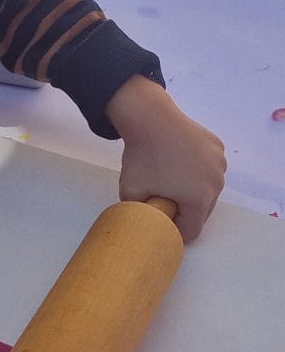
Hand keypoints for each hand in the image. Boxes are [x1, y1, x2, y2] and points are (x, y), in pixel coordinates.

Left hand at [105, 76, 225, 241]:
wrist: (150, 119)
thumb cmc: (142, 158)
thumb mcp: (131, 193)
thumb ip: (139, 213)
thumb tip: (141, 222)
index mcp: (200, 199)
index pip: (192, 231)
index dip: (174, 232)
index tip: (161, 224)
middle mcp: (217, 183)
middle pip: (202, 211)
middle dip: (184, 212)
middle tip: (164, 204)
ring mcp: (220, 163)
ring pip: (208, 188)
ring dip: (193, 191)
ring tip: (172, 181)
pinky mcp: (217, 146)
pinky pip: (209, 167)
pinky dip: (197, 170)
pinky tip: (180, 161)